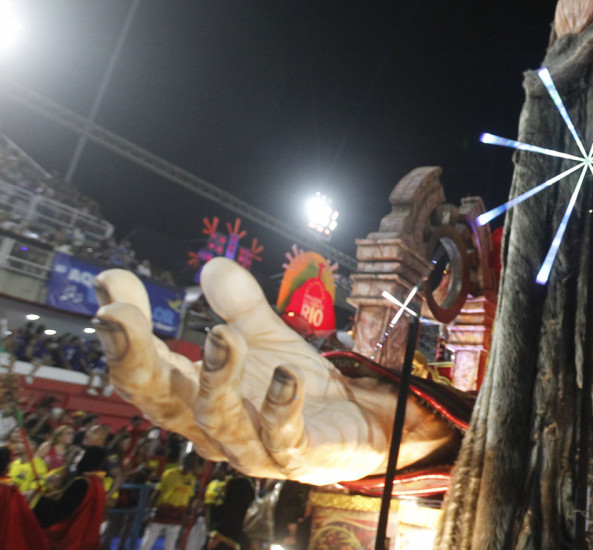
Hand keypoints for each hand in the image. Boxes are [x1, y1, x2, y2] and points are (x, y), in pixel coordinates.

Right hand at [93, 258, 459, 484]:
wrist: (354, 426)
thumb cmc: (294, 387)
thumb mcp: (265, 337)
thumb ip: (240, 305)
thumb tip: (213, 265)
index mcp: (193, 395)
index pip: (145, 365)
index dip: (123, 330)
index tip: (109, 282)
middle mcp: (210, 426)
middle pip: (161, 399)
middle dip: (136, 359)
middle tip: (119, 316)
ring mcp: (251, 447)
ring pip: (218, 420)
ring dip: (215, 378)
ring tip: (221, 336)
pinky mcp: (297, 456)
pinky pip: (283, 437)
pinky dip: (280, 408)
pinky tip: (285, 376)